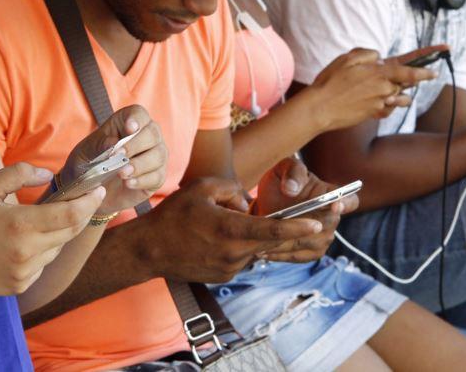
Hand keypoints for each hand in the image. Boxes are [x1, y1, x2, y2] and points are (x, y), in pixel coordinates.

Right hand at [0, 162, 105, 297]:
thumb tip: (48, 175)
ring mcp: (24, 273)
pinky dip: (42, 250)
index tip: (98, 190)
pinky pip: (43, 264)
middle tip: (83, 198)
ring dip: (57, 233)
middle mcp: (27, 253)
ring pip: (57, 248)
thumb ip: (19, 175)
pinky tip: (23, 242)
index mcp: (21, 225)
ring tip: (40, 219)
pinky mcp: (20, 286)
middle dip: (80, 214)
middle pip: (70, 232)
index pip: (71, 215)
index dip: (89, 202)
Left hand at [59, 105, 167, 213]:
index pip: (139, 114)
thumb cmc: (89, 162)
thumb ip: (99, 145)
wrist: (90, 189)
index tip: (129, 128)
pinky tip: (128, 183)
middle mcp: (147, 136)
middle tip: (119, 155)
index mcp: (128, 122)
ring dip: (140, 164)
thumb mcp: (86, 152)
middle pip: (153, 133)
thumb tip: (113, 142)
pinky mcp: (156, 176)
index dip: (136, 119)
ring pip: (158, 155)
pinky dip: (143, 180)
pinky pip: (157, 176)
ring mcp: (156, 156)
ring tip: (122, 173)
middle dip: (136, 145)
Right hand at [136, 177, 322, 283]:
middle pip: (269, 240)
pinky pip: (242, 256)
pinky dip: (238, 245)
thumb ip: (232, 190)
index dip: (296, 226)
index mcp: (230, 230)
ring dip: (250, 235)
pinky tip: (214, 238)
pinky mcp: (224, 276)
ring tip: (219, 224)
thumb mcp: (202, 188)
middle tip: (303, 219)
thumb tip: (248, 204)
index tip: (316, 225)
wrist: (149, 250)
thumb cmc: (173, 216)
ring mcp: (230, 268)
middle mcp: (234, 253)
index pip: (271, 229)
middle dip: (285, 230)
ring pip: (254, 247)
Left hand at [253, 157, 355, 262]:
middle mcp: (332, 216)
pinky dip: (283, 255)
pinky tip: (266, 251)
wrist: (266, 205)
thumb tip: (292, 189)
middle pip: (326, 226)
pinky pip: (301, 256)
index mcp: (330, 193)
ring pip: (311, 243)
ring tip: (264, 241)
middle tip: (278, 228)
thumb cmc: (279, 183)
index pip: (350, 200)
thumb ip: (291, 172)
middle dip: (302, 227)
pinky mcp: (312, 250)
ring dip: (288, 243)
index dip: (345, 204)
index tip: (335, 206)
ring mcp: (324, 235)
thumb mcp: (282, 170)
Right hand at [306, 47, 441, 132]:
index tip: (435, 72)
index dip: (424, 71)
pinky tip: (373, 100)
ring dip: (396, 92)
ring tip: (380, 88)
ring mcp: (380, 104)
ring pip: (398, 96)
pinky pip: (389, 108)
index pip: (409, 71)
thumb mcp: (347, 58)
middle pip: (403, 84)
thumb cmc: (330, 82)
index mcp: (379, 74)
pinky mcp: (374, 114)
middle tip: (382, 75)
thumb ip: (368, 54)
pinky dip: (387, 103)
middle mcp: (384, 90)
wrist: (319, 109)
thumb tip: (380, 58)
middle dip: (401, 79)